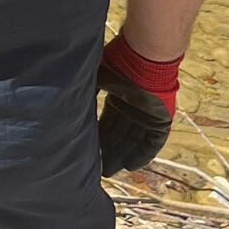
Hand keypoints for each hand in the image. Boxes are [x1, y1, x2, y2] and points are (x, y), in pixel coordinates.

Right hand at [96, 31, 178, 175]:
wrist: (145, 57)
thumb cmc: (119, 63)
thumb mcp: (97, 77)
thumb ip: (86, 92)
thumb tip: (67, 103)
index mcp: (120, 96)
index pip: (108, 122)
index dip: (100, 136)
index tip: (89, 150)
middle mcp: (134, 108)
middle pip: (120, 134)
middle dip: (109, 151)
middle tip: (97, 167)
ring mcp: (149, 115)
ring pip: (134, 140)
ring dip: (122, 155)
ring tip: (110, 170)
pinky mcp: (161, 121)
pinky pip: (152, 143)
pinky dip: (141, 155)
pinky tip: (130, 166)